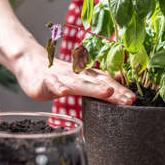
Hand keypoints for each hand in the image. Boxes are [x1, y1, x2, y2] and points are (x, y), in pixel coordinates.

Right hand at [14, 45, 135, 104]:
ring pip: (79, 82)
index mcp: (87, 76)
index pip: (107, 82)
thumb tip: (118, 81)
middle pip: (98, 83)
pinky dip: (58, 86)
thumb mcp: (80, 79)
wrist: (32, 64)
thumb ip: (97, 82)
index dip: (120, 90)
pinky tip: (63, 91)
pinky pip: (53, 83)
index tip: (133, 99)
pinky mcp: (46, 80)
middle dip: (114, 91)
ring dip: (93, 87)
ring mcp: (62, 76)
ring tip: (108, 92)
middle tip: (129, 99)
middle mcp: (78, 74)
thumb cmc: (59, 76)